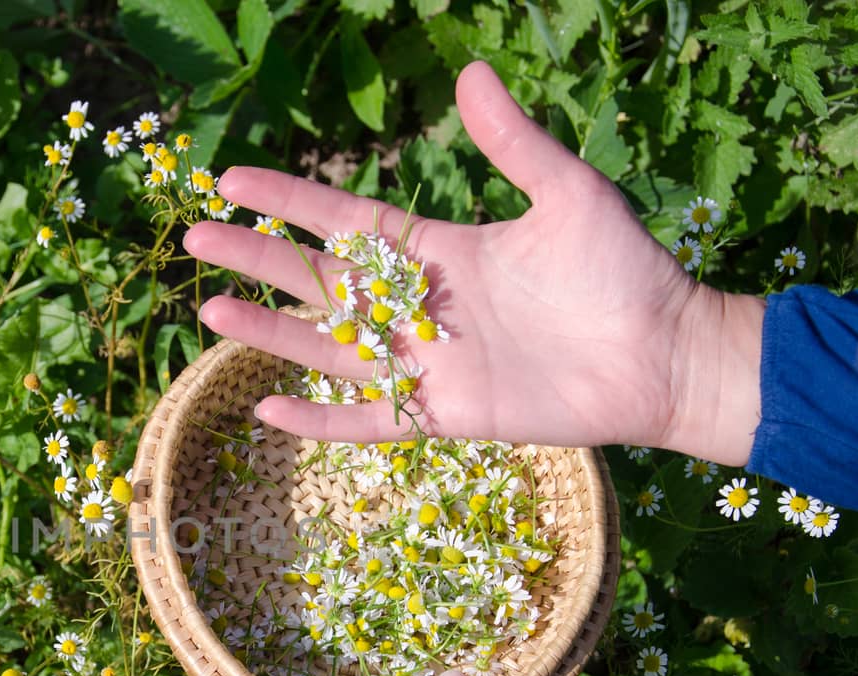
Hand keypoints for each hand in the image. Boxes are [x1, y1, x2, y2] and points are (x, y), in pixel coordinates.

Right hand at [182, 61, 764, 467]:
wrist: (663, 356)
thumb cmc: (622, 271)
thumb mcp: (568, 192)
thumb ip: (513, 142)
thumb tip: (470, 72)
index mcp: (437, 249)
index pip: (343, 219)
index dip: (289, 200)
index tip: (232, 179)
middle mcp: (417, 304)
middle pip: (317, 279)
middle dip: (256, 259)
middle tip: (194, 238)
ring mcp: (425, 362)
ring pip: (327, 347)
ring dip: (270, 331)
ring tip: (210, 311)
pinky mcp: (442, 413)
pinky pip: (367, 420)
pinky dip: (320, 418)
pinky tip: (266, 410)